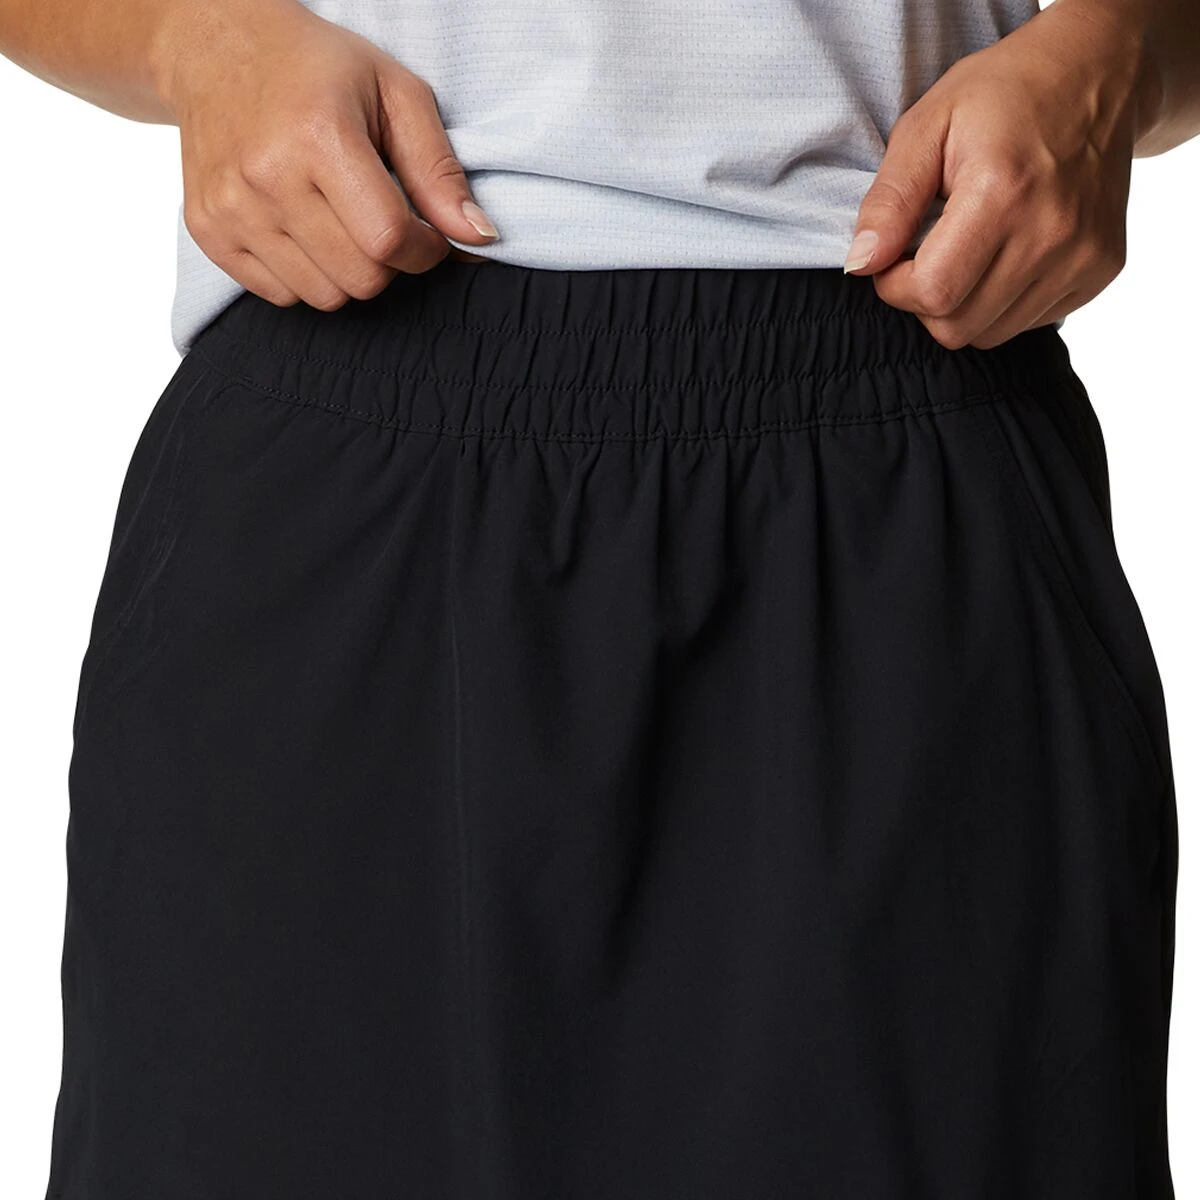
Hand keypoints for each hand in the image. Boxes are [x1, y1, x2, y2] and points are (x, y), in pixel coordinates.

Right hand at [156, 0, 498, 310]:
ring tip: (342, 223)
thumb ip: (439, 170)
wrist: (214, 47)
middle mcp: (267, 177)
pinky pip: (281, 296)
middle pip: (361, 279)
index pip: (389, 239)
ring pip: (324, 297)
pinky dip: (306, 276)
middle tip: (384, 224)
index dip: (425, 250)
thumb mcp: (395, 94)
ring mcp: (231, 209)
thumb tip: (479, 237)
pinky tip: (305, 230)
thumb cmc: (317, 68)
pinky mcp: (209, 231)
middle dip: (389, 263)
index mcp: (318, 136)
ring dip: (348, 272)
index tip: (429, 234)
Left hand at [843, 0, 1145, 348]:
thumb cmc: (1003, 93)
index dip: (895, 286)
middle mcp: (1053, 233)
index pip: (933, 293)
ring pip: (990, 334)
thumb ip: (889, 200)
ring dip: (962, 305)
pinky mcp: (1101, 269)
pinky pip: (1027, 322)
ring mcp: (1084, 255)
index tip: (893, 258)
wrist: (1098, 70)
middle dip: (924, 299)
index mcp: (1004, 193)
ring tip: (966, 249)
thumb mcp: (926, 125)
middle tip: (926, 254)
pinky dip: (1001, 302)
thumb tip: (860, 264)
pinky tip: (1004, 252)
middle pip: (957, 326)